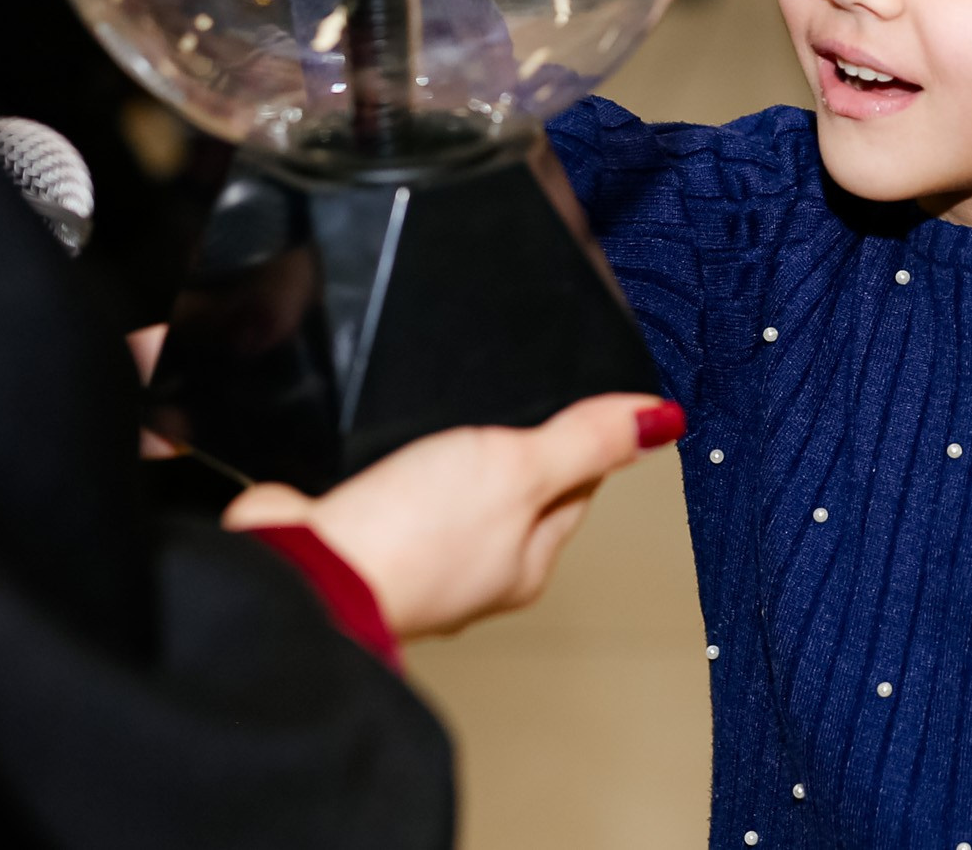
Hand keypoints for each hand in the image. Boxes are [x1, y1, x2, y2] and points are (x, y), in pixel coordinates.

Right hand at [222, 393, 684, 640]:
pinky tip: (376, 456)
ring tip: (444, 425)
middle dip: (509, 448)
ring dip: (442, 462)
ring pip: (445, 496)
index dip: (582, 440)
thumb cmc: (414, 542)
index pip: (575, 490)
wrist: (307, 572)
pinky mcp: (354, 537)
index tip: (587, 400)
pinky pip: (384, 495)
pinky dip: (385, 472)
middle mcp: (471, 568)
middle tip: (515, 400)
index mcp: (525, 561)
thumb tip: (664, 420)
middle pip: (509, 496)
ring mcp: (409, 556)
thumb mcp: (520, 467)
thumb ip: (585, 441)